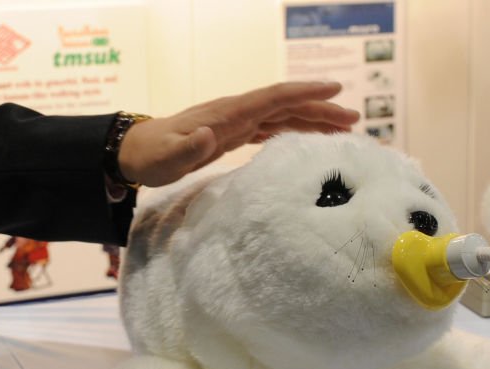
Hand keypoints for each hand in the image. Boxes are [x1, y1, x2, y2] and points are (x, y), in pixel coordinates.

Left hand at [117, 81, 359, 186]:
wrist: (135, 152)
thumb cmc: (150, 157)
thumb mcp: (164, 159)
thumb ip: (186, 148)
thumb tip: (207, 135)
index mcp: (227, 113)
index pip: (274, 97)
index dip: (305, 92)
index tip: (335, 90)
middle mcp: (237, 111)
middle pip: (288, 104)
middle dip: (321, 108)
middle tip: (354, 119)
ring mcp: (237, 121)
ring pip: (284, 114)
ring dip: (314, 119)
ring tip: (344, 129)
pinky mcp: (235, 133)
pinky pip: (274, 127)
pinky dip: (296, 129)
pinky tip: (312, 138)